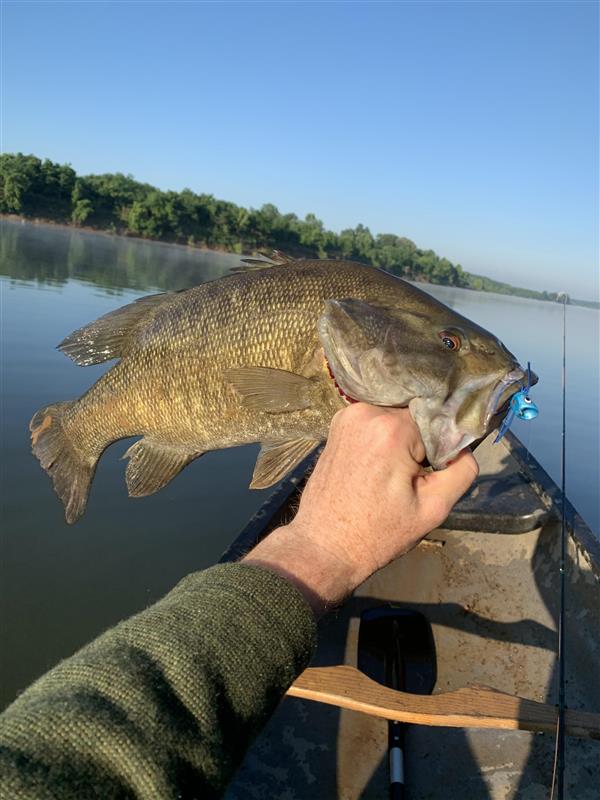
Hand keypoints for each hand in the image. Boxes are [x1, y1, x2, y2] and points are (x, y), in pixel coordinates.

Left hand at [242, 403, 477, 616]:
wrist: (325, 546)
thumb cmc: (376, 534)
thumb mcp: (433, 509)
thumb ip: (461, 470)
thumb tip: (465, 446)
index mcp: (390, 428)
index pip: (438, 420)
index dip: (443, 448)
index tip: (435, 474)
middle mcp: (365, 412)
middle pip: (416, 417)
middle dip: (422, 445)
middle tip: (412, 480)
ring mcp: (347, 415)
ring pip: (397, 419)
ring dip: (403, 443)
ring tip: (393, 478)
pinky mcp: (338, 424)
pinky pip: (376, 423)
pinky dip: (384, 441)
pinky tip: (378, 469)